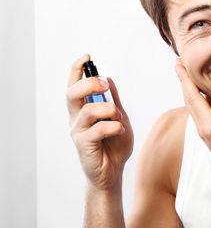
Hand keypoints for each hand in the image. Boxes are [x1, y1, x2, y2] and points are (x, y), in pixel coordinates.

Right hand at [66, 54, 133, 189]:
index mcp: (83, 109)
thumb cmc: (114, 145)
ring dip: (108, 109)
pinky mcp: (83, 145)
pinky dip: (114, 127)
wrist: (113, 172)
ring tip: (118, 118)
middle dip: (89, 83)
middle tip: (104, 85)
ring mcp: (78, 131)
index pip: (74, 85)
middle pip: (72, 93)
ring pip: (87, 110)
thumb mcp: (120, 118)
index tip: (87, 56)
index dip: (77, 69)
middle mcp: (76, 118)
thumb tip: (109, 79)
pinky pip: (98, 129)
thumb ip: (114, 101)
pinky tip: (120, 131)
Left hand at [175, 60, 210, 179]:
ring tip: (188, 73)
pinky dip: (199, 97)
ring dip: (190, 88)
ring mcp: (206, 131)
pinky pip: (201, 110)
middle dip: (183, 80)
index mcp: (209, 126)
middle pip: (189, 98)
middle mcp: (203, 127)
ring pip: (194, 104)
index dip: (185, 80)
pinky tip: (205, 91)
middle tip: (178, 61)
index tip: (178, 64)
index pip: (193, 98)